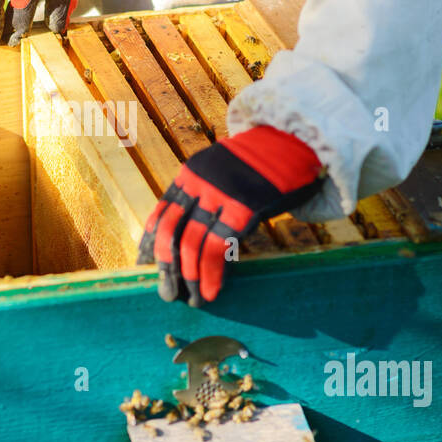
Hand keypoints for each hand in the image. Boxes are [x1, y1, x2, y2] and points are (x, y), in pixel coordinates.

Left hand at [137, 126, 323, 306]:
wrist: (294, 141)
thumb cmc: (261, 163)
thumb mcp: (222, 170)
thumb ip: (204, 193)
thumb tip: (192, 231)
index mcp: (190, 173)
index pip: (161, 213)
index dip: (151, 243)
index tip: (146, 266)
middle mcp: (199, 182)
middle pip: (171, 230)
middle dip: (165, 265)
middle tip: (166, 293)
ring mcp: (220, 194)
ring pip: (192, 242)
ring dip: (189, 276)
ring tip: (191, 300)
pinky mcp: (243, 207)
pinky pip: (220, 246)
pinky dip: (212, 273)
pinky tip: (210, 291)